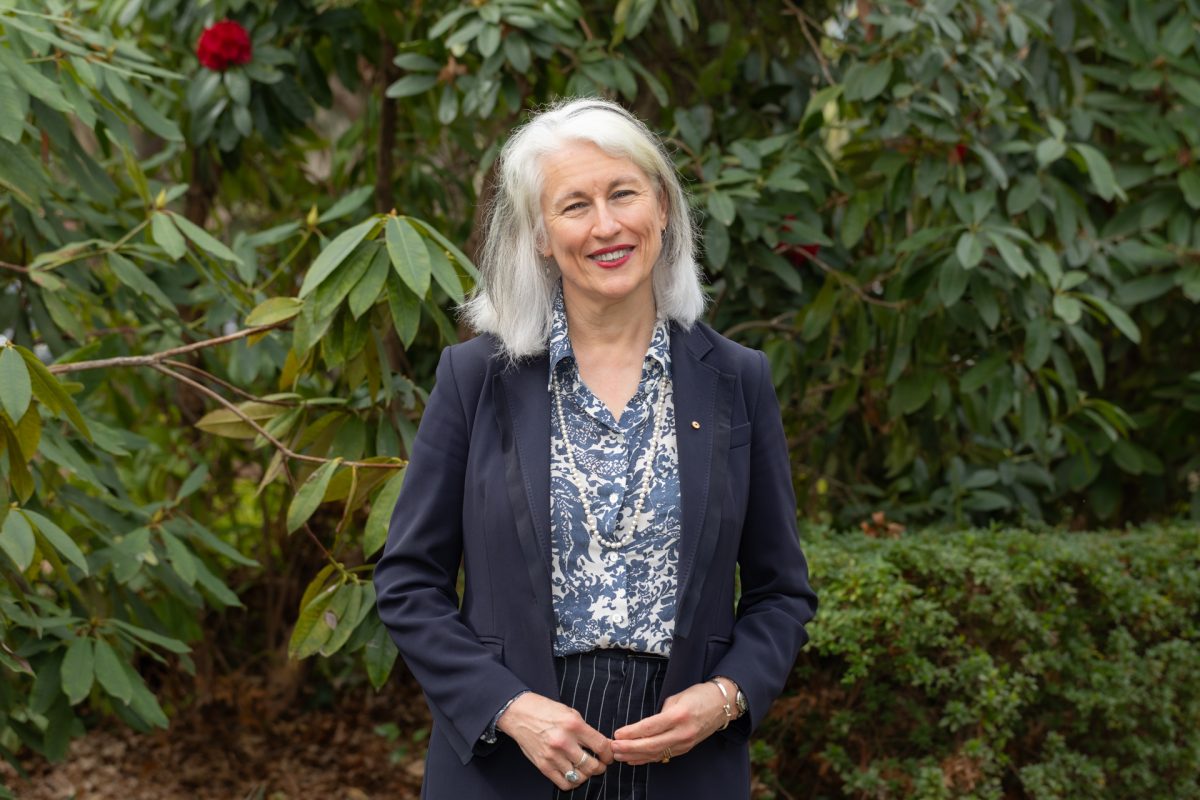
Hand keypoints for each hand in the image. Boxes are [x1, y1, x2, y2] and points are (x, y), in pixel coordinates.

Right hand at [497, 692, 613, 790]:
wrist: (519, 714)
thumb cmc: (545, 710)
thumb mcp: (571, 713)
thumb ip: (586, 730)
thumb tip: (604, 744)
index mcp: (574, 725)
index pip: (601, 746)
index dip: (609, 754)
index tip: (608, 756)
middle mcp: (564, 742)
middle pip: (592, 766)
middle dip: (600, 767)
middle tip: (600, 764)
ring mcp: (553, 756)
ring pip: (579, 777)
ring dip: (586, 775)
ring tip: (586, 769)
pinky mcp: (543, 766)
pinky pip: (564, 783)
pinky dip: (572, 782)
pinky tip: (573, 774)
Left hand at [609, 680, 731, 765]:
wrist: (722, 705)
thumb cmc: (698, 695)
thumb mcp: (677, 697)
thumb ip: (661, 713)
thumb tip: (646, 726)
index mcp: (678, 715)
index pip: (650, 727)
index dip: (632, 733)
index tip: (617, 734)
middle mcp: (682, 732)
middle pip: (651, 745)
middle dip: (629, 748)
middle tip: (613, 748)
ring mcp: (685, 743)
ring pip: (656, 754)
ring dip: (635, 756)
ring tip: (618, 755)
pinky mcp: (685, 748)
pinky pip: (663, 756)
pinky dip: (647, 759)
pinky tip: (634, 760)